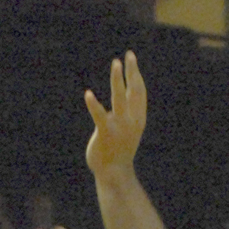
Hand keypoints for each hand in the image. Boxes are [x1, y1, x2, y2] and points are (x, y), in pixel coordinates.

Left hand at [84, 51, 146, 177]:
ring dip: (118, 80)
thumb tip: (120, 102)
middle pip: (134, 90)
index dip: (135, 74)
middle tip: (128, 55)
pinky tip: (88, 94)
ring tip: (116, 64)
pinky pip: (99, 116)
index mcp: (138, 118)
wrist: (114, 173)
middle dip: (131, 72)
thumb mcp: (127, 131)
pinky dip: (94, 105)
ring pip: (120, 98)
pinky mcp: (106, 133)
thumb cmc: (119, 151)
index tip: (130, 59)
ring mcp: (119, 126)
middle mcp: (131, 120)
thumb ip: (126, 115)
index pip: (139, 92)